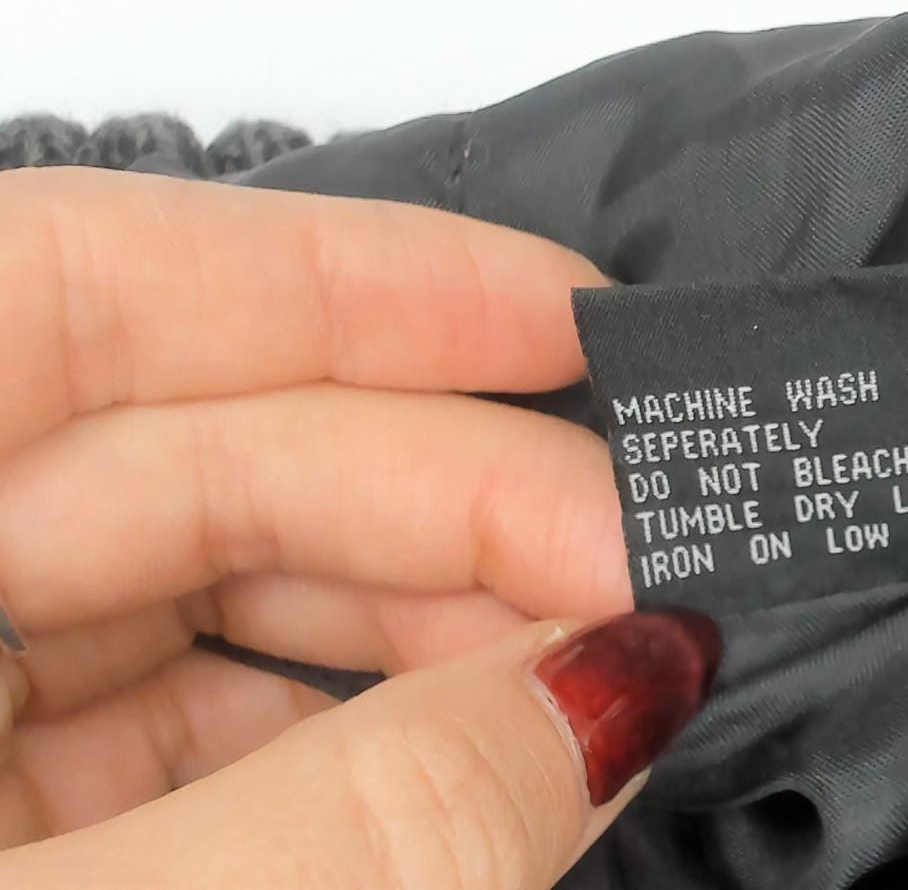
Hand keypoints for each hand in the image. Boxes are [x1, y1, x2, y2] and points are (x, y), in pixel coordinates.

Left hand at [0, 167, 707, 886]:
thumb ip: (362, 812)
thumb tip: (610, 691)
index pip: (82, 286)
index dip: (354, 279)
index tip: (569, 316)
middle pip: (173, 450)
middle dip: (440, 490)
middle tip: (641, 551)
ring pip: (182, 591)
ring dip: (413, 619)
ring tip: (591, 658)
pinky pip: (152, 726)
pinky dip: (326, 732)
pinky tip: (472, 746)